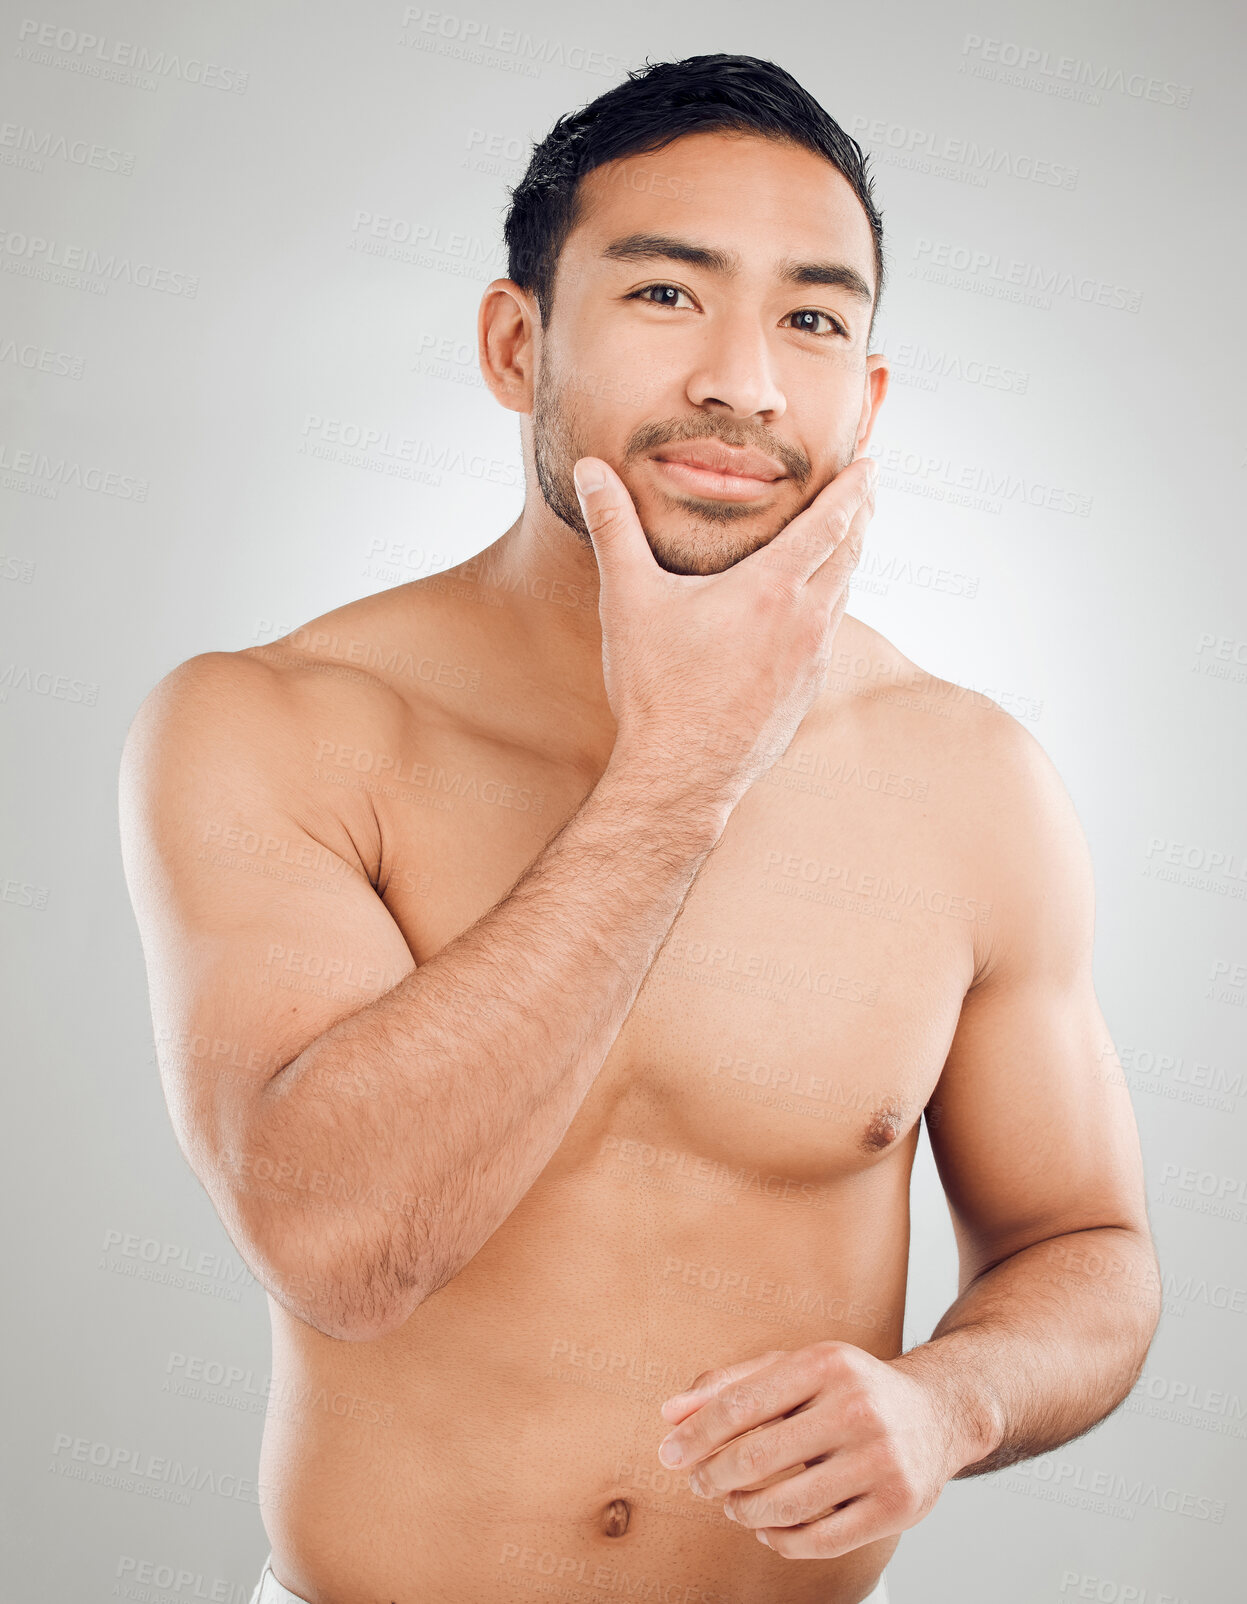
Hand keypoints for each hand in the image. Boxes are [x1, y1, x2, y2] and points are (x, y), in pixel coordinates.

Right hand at [573, 454, 876, 810]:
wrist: (681, 775)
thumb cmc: (655, 688)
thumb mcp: (628, 599)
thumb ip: (613, 527)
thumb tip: (590, 469)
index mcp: (772, 589)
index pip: (829, 523)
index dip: (853, 490)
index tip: (871, 465)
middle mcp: (805, 621)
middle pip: (849, 555)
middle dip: (860, 517)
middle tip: (867, 492)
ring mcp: (810, 662)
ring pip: (842, 597)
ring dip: (847, 563)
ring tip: (844, 544)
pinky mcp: (804, 694)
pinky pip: (826, 637)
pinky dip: (828, 609)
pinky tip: (811, 614)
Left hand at [654, 1342, 966, 1559]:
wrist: (937, 1412)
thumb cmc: (851, 1389)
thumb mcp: (796, 1367)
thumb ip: (731, 1383)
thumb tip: (670, 1414)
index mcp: (826, 1363)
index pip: (741, 1405)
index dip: (696, 1435)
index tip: (669, 1453)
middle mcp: (857, 1407)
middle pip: (759, 1457)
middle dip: (714, 1476)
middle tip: (699, 1483)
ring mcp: (881, 1459)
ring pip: (787, 1505)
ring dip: (744, 1510)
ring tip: (733, 1504)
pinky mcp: (897, 1505)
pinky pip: (822, 1539)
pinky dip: (781, 1540)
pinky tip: (767, 1528)